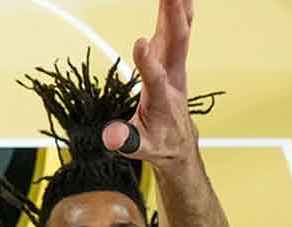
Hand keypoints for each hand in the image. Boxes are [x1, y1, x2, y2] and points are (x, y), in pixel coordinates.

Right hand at [101, 0, 197, 167]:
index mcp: (162, 99)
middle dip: (174, 17)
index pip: (156, 77)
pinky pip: (176, 26)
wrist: (177, 141)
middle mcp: (173, 76)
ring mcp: (173, 63)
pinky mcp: (170, 56)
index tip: (138, 43)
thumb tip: (111, 137)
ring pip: (180, 28)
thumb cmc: (157, 142)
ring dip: (178, 6)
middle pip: (178, 42)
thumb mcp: (139, 148)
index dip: (147, 62)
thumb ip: (126, 140)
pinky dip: (174, 7)